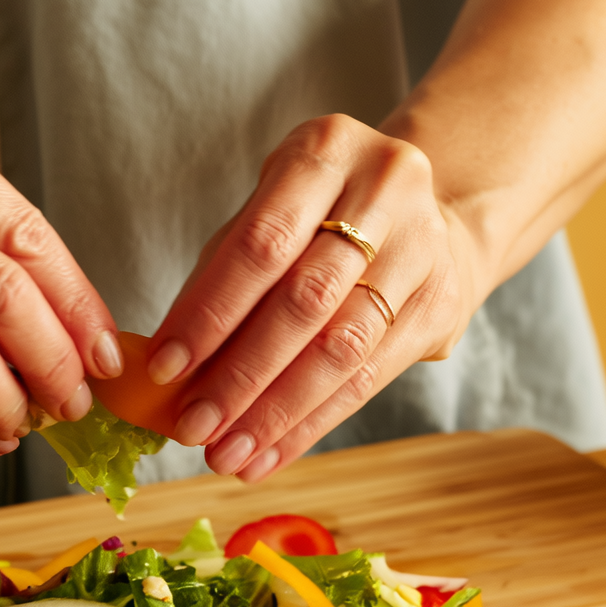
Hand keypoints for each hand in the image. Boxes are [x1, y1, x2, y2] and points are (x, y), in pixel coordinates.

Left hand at [143, 115, 491, 480]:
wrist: (427, 215)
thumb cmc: (317, 220)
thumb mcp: (266, 219)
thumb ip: (217, 282)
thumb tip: (164, 372)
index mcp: (327, 151)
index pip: (261, 242)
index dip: (210, 311)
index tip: (165, 369)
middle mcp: (386, 189)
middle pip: (306, 300)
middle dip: (241, 375)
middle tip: (193, 428)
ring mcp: (424, 247)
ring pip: (342, 347)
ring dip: (275, 413)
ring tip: (227, 455)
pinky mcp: (441, 305)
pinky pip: (368, 379)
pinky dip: (309, 425)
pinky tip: (267, 456)